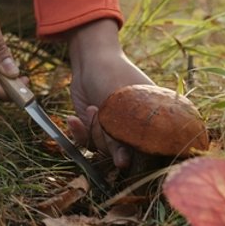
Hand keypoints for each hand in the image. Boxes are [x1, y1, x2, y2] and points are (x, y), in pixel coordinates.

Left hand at [63, 19, 153, 169]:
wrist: (89, 60)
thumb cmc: (113, 75)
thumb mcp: (119, 105)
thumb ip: (119, 136)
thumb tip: (123, 165)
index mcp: (151, 122)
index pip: (150, 150)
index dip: (136, 155)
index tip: (122, 153)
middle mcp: (134, 129)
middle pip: (122, 154)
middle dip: (106, 137)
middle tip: (100, 116)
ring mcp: (114, 129)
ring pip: (102, 150)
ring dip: (92, 131)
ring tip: (91, 108)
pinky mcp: (95, 129)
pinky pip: (87, 143)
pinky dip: (79, 132)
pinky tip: (73, 119)